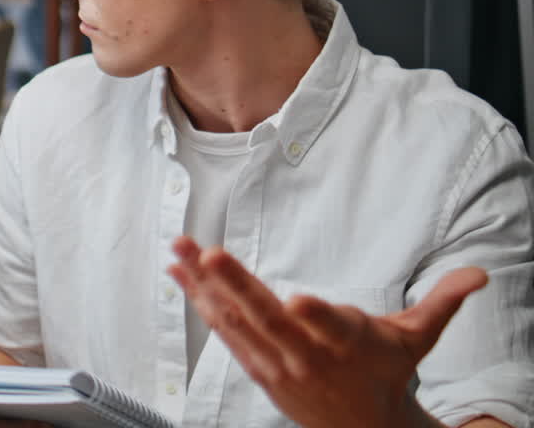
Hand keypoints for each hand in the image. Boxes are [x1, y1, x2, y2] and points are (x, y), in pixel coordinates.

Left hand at [168, 236, 486, 427]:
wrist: (362, 427)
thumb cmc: (384, 370)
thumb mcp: (415, 339)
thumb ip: (441, 302)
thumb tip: (479, 275)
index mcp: (348, 343)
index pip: (332, 327)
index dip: (317, 314)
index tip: (298, 299)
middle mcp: (308, 354)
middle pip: (269, 318)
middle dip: (236, 284)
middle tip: (211, 254)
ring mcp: (276, 362)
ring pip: (236, 321)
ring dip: (203, 284)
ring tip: (180, 249)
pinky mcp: (256, 367)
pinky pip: (224, 331)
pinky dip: (199, 301)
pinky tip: (179, 273)